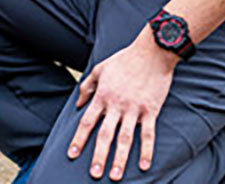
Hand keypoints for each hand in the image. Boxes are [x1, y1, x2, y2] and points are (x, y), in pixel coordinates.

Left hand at [68, 31, 176, 179]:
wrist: (151, 52)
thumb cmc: (124, 60)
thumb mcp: (100, 69)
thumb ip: (87, 87)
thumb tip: (77, 104)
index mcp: (102, 96)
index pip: (87, 122)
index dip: (79, 139)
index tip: (72, 154)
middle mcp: (116, 105)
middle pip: (105, 134)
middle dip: (99, 156)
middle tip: (94, 174)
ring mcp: (134, 109)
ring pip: (125, 138)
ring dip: (120, 159)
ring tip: (115, 176)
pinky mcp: (150, 110)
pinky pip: (148, 134)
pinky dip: (146, 150)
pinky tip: (144, 165)